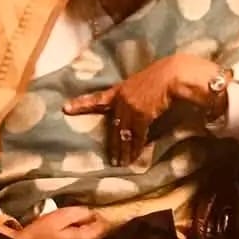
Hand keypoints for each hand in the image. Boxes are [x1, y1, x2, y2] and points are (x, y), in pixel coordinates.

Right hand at [15, 206, 109, 238]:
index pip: (105, 223)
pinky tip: (66, 233)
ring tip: (67, 224)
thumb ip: (81, 213)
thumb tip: (94, 213)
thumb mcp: (62, 216)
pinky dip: (79, 236)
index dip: (97, 213)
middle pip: (98, 229)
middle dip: (90, 221)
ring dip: (83, 228)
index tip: (86, 209)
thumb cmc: (42, 232)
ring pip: (91, 236)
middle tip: (73, 216)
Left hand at [63, 54, 221, 165]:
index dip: (82, 104)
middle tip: (112, 160)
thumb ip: (134, 95)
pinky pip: (137, 135)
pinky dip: (137, 147)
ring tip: (121, 163)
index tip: (66, 108)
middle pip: (114, 126)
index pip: (97, 99)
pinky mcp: (142, 115)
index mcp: (120, 89)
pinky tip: (135, 156)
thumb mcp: (142, 83)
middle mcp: (122, 100)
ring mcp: (130, 107)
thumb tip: (134, 108)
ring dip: (124, 150)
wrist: (172, 75)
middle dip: (113, 145)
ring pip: (124, 134)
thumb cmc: (161, 76)